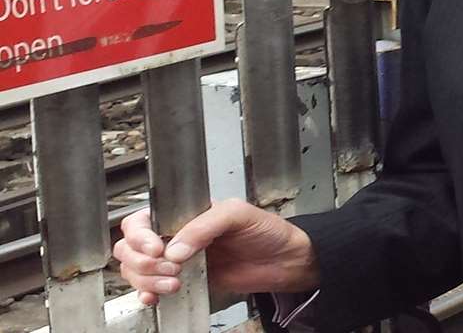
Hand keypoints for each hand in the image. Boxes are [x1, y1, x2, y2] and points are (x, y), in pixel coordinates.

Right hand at [114, 199, 320, 305]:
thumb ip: (205, 225)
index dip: (139, 235)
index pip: (141, 220)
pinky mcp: (183, 282)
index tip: (156, 247)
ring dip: (146, 279)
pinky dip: (146, 294)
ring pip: (137, 270)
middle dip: (142, 261)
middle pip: (129, 247)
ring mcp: (177, 261)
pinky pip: (151, 289)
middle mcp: (175, 235)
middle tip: (168, 268)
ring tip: (173, 283)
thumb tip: (176, 247)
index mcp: (184, 213)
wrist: (284, 261)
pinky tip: (154, 297)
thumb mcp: (238, 214)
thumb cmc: (267, 231)